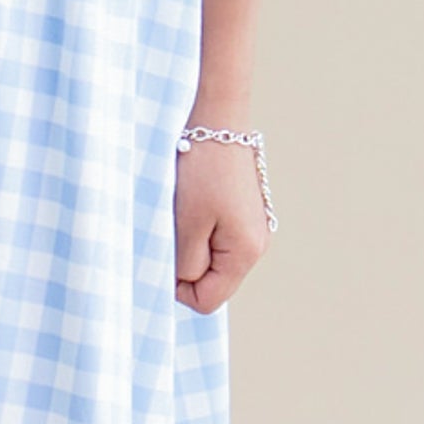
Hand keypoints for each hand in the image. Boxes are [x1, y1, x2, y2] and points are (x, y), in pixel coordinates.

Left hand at [175, 138, 271, 311]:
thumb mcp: (187, 223)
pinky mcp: (247, 216)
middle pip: (213, 284)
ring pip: (214, 263)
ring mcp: (255, 231)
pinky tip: (196, 208)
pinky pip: (219, 243)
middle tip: (173, 230)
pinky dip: (202, 234)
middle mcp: (258, 247)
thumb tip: (185, 287)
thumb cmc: (202, 170)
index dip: (179, 288)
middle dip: (187, 267)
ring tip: (186, 215)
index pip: (207, 301)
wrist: (219, 123)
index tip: (166, 253)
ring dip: (193, 248)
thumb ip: (187, 264)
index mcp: (245, 253)